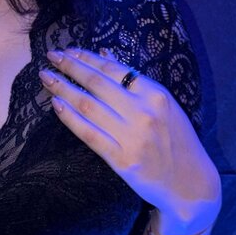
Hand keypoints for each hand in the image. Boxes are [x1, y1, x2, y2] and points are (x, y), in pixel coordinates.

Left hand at [39, 47, 221, 230]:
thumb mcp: (163, 104)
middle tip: (50, 56)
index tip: (68, 51)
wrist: (189, 183)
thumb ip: (134, 80)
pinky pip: (88, 133)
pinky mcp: (121, 159)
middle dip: (70, 66)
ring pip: (88, 106)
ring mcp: (132, 136)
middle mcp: (143, 112)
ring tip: (46, 77)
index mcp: (155, 94)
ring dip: (63, 88)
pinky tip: (55, 104)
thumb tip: (104, 54)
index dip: (87, 58)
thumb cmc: (175, 140)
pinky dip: (69, 117)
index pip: (114, 69)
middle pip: (97, 83)